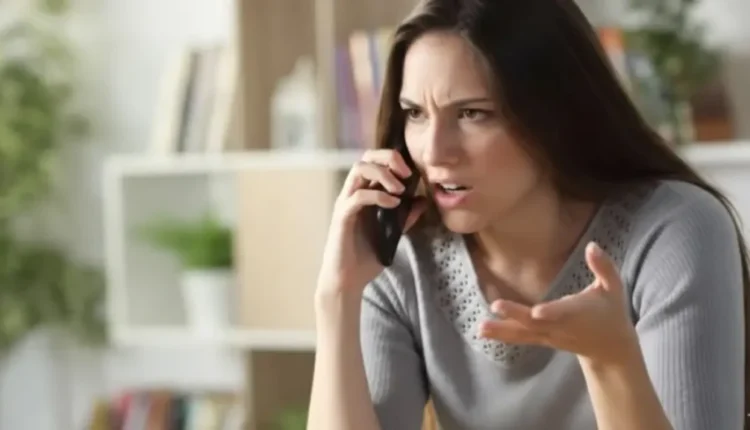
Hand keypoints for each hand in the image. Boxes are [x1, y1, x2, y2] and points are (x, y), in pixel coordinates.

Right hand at [316, 149, 426, 297]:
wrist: (348, 280)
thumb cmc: (366, 257)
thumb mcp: (393, 234)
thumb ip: (406, 217)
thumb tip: (423, 200)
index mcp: (364, 194)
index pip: (374, 162)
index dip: (393, 159)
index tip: (411, 173)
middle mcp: (352, 194)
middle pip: (365, 157)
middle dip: (388, 158)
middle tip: (407, 174)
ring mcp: (345, 203)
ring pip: (358, 169)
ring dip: (383, 173)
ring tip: (399, 189)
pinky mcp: (342, 217)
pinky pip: (358, 196)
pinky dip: (378, 195)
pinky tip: (393, 204)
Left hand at [478, 242, 638, 364]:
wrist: (610, 349)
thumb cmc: (612, 312)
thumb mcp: (614, 288)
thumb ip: (604, 267)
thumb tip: (592, 245)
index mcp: (579, 313)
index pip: (563, 313)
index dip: (551, 313)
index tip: (538, 312)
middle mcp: (560, 327)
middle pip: (535, 323)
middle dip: (516, 315)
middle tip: (496, 307)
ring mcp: (549, 336)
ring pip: (523, 334)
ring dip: (501, 330)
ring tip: (480, 328)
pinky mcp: (541, 340)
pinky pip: (520, 337)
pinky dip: (502, 335)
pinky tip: (482, 331)